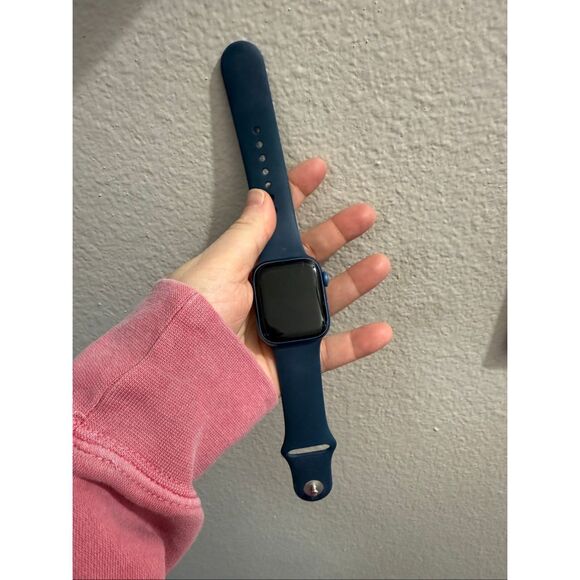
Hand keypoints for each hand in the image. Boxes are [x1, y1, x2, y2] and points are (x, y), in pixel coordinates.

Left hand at [170, 158, 391, 394]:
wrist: (185, 378)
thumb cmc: (191, 318)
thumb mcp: (218, 266)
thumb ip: (247, 234)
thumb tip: (263, 197)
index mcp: (246, 265)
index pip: (277, 225)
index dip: (297, 195)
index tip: (318, 169)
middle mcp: (266, 292)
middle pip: (310, 257)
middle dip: (338, 233)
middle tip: (365, 214)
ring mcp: (282, 324)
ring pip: (327, 299)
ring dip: (356, 282)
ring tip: (381, 264)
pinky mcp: (292, 358)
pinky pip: (331, 350)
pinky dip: (358, 343)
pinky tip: (381, 330)